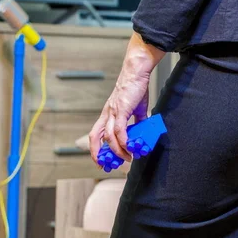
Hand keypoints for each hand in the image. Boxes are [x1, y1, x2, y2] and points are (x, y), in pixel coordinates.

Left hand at [89, 32, 164, 165]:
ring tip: (127, 157)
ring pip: (109, 136)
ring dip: (117, 150)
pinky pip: (119, 130)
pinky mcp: (121, 110)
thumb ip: (137, 121)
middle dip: (96, 152)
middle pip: (95, 136)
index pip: (96, 134)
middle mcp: (107, 114)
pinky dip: (123, 141)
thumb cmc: (136, 87)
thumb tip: (142, 130)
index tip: (100, 159)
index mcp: (108, 114)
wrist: (137, 72)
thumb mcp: (136, 108)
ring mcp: (112, 112)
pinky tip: (129, 147)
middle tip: (103, 165)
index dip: (95, 147)